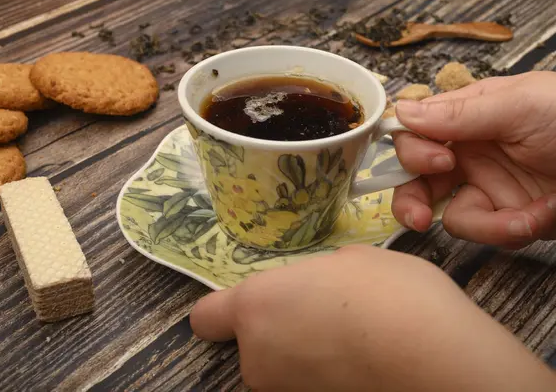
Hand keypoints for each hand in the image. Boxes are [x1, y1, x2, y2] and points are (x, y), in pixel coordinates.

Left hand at [190, 245, 554, 390]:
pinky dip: (325, 375)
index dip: (223, 312)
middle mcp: (257, 355)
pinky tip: (361, 365)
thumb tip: (322, 284)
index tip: (249, 309)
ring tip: (351, 343)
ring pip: (282, 368)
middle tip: (325, 317)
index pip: (207, 317)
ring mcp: (284, 390)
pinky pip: (308, 384)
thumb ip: (318, 276)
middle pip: (253, 345)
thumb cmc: (390, 293)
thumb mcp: (352, 261)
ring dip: (304, 356)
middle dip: (280, 332)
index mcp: (258, 304)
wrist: (433, 355)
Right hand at [391, 71, 555, 247]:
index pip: (416, 132)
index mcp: (470, 115)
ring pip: (448, 213)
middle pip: (417, 178)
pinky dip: (509, 230)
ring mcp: (489, 186)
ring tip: (524, 218)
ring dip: (483, 223)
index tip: (435, 162)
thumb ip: (460, 113)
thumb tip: (402, 111)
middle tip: (417, 218)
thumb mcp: (521, 106)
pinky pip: (484, 231)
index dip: (412, 150)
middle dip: (413, 200)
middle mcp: (471, 151)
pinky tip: (540, 215)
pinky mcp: (508, 216)